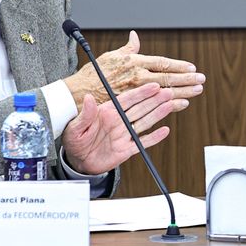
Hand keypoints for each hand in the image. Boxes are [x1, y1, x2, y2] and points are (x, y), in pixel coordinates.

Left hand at [61, 83, 184, 174]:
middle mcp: (118, 121)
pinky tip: (165, 130)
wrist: (77, 160)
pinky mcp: (127, 149)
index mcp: (107, 112)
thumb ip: (86, 114)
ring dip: (158, 113)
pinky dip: (154, 137)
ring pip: (145, 122)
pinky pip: (143, 142)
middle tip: (169, 92)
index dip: (140, 92)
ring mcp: (124, 134)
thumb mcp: (76, 127)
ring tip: (171, 104)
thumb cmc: (74, 140)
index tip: (153, 85)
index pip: (127, 100)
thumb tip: (88, 98)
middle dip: (155, 100)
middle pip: (140, 108)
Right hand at [65, 30, 204, 104]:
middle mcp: (136, 78)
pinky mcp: (130, 110)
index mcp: (133, 64)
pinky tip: (181, 106)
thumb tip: (135, 36)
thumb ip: (127, 48)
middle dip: (186, 79)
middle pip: (167, 79)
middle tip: (201, 80)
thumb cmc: (93, 76)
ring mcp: (134, 95)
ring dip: (182, 93)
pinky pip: (153, 111)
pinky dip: (169, 108)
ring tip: (196, 92)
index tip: (191, 67)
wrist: (77, 96)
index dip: (178, 66)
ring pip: (164, 94)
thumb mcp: (110, 57)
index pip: (161, 64)